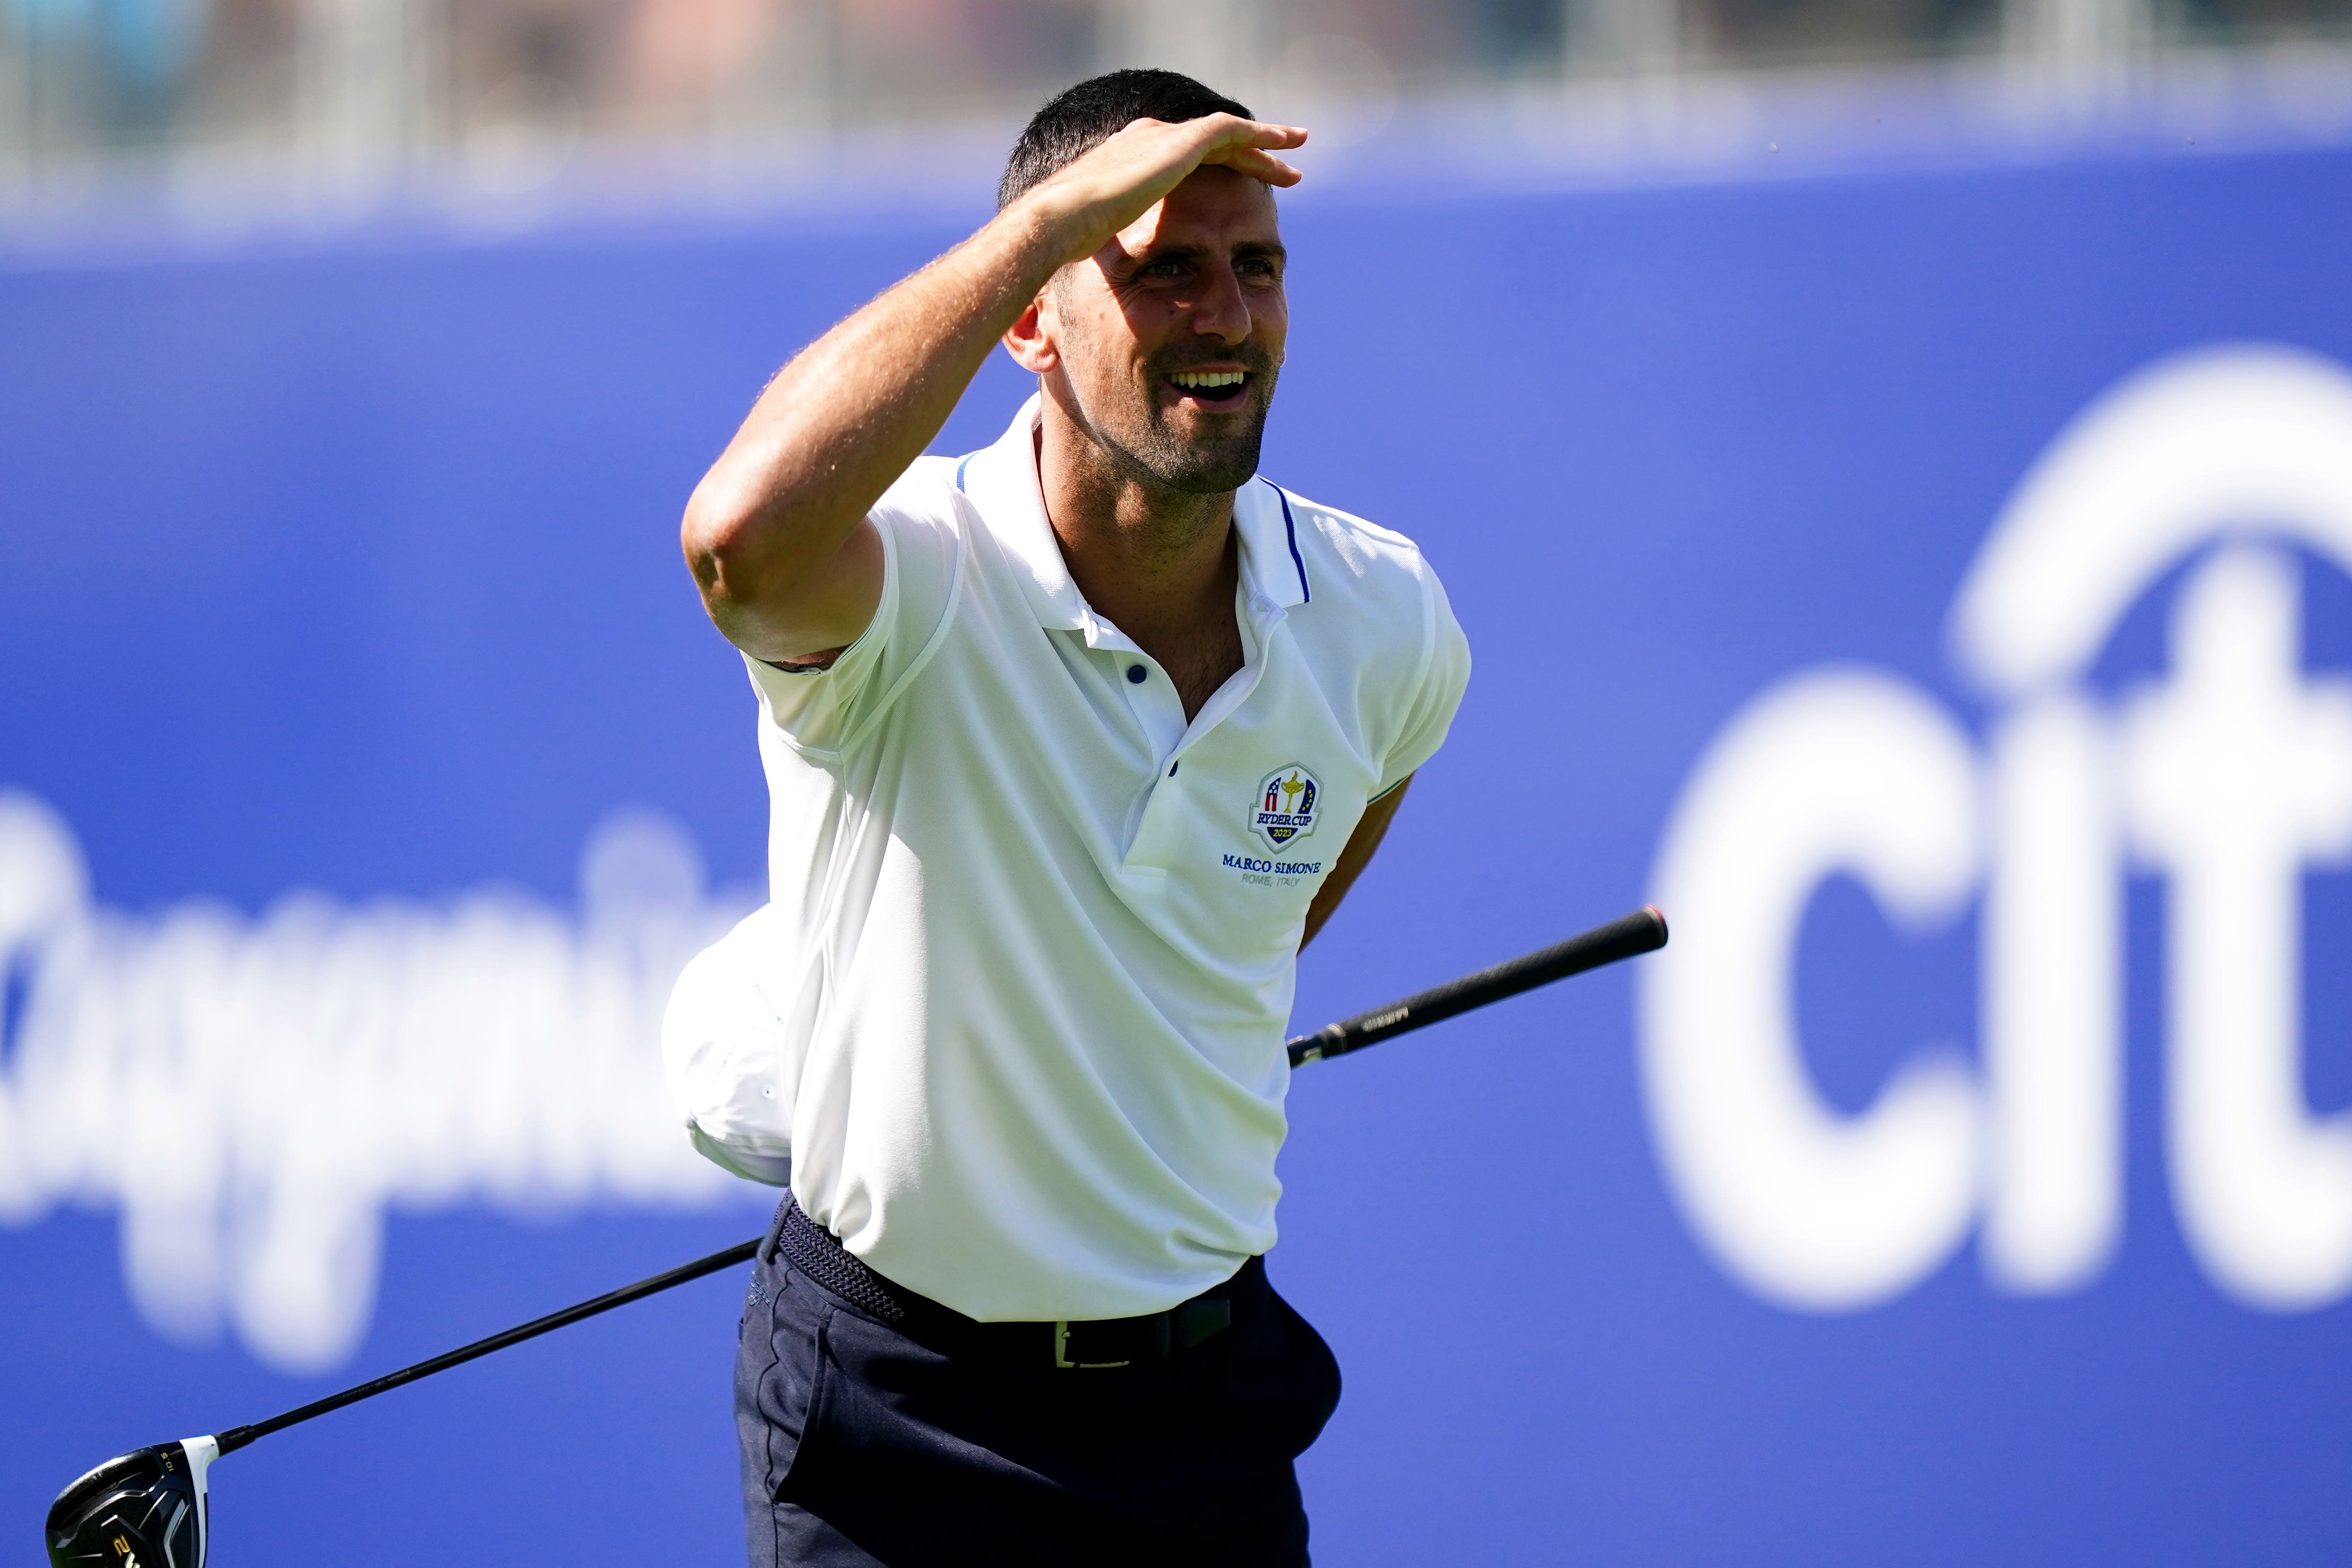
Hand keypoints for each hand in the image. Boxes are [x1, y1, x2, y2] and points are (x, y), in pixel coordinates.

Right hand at [1017, 114, 1308, 268]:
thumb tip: (1116, 265)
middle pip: (1211, 139)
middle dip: (1246, 148)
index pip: (1184, 157)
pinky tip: (1287, 148)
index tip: (1238, 182)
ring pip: (1229, 132)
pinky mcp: (1181, 144)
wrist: (1062, 220)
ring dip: (1264, 140)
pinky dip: (1261, 137)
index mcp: (1131, 159)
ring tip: (1296, 149)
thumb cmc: (1069, 240)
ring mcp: (1165, 137)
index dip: (1214, 167)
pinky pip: (1233, 133)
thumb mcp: (1102, 235)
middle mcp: (1149, 137)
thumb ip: (1118, 235)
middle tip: (1278, 162)